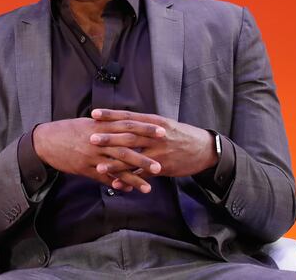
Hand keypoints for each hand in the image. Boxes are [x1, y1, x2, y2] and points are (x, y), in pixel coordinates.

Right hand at [32, 117, 165, 192]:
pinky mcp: (84, 168)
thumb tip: (124, 124)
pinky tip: (128, 190)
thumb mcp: (88, 124)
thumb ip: (107, 126)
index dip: (145, 129)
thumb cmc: (68, 130)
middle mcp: (98, 141)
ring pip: (116, 167)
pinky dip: (116, 184)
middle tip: (161, 164)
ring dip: (133, 178)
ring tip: (149, 187)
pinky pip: (103, 178)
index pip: (128, 126)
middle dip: (144, 157)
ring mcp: (91, 156)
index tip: (162, 132)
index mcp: (101, 126)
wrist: (46, 141)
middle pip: (125, 149)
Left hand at [90, 109, 217, 188]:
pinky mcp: (163, 167)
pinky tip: (116, 183)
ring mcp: (159, 152)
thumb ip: (145, 123)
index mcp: (154, 121)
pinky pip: (142, 174)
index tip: (94, 113)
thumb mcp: (164, 124)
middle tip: (91, 138)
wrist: (204, 149)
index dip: (111, 115)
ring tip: (98, 165)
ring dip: (115, 162)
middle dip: (109, 137)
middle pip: (129, 135)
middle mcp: (155, 135)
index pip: (129, 116)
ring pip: (134, 157)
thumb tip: (124, 119)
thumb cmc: (180, 135)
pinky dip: (129, 179)